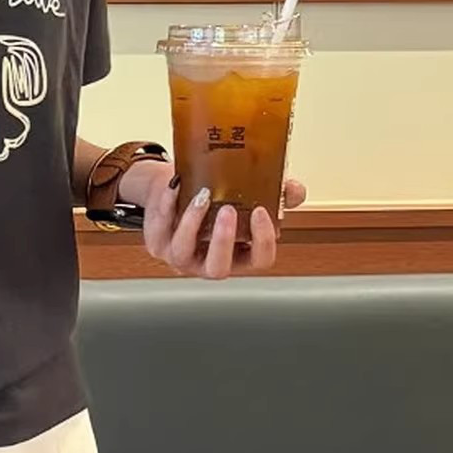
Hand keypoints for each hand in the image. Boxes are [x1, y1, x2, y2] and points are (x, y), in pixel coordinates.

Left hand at [127, 161, 307, 279]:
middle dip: (224, 241)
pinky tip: (175, 185)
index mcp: (239, 254)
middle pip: (218, 267)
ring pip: (184, 252)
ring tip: (203, 195)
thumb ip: (276, 193)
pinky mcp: (158, 244)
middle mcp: (210, 261)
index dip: (263, 241)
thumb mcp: (247, 194)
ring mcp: (182, 257)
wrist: (175, 187)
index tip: (262, 212)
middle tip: (229, 211)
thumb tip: (294, 191)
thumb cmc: (216, 197)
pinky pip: (160, 229)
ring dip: (193, 222)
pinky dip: (167, 205)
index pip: (259, 261)